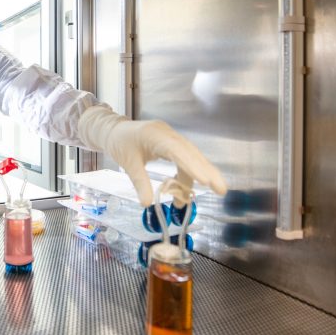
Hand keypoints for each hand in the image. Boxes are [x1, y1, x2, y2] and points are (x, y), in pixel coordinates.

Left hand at [78, 106, 226, 205]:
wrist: (114, 130)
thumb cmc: (120, 143)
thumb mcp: (128, 163)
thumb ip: (140, 183)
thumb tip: (148, 204)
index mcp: (155, 135)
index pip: (177, 151)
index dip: (192, 166)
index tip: (204, 181)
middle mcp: (168, 134)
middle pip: (191, 153)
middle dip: (207, 171)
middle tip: (221, 189)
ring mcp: (171, 137)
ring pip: (192, 155)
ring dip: (201, 173)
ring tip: (212, 191)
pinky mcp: (172, 143)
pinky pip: (186, 157)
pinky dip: (190, 172)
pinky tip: (190, 187)